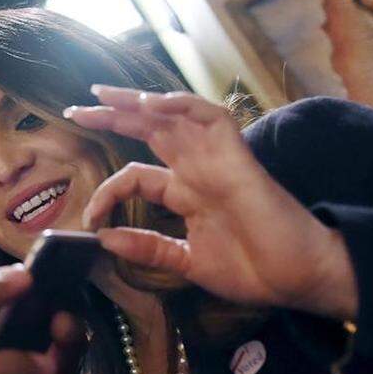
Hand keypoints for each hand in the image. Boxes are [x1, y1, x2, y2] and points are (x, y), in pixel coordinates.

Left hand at [67, 86, 358, 318]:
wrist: (298, 279)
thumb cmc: (252, 271)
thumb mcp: (186, 261)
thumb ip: (147, 248)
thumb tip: (104, 238)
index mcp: (185, 193)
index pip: (134, 177)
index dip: (107, 193)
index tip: (90, 220)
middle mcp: (196, 170)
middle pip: (147, 131)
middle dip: (111, 116)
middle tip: (74, 109)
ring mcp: (215, 159)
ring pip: (171, 116)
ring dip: (136, 102)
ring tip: (102, 95)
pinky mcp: (236, 155)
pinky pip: (209, 116)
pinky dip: (181, 105)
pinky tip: (151, 105)